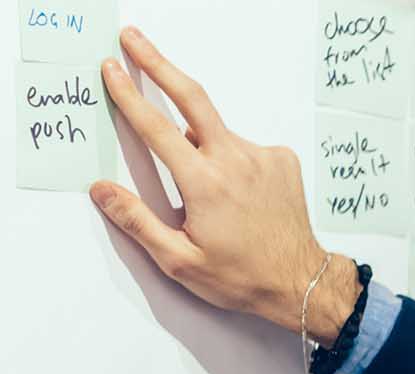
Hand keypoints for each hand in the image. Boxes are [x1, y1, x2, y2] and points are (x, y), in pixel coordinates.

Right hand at [89, 29, 355, 339]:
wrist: (302, 283)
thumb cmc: (242, 276)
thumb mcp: (180, 260)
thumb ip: (136, 221)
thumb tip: (101, 189)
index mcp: (206, 183)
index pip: (156, 127)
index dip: (129, 94)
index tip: (111, 68)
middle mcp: (236, 160)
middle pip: (191, 98)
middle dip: (158, 63)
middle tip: (133, 38)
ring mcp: (263, 157)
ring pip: (217, 133)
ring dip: (201, 145)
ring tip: (214, 198)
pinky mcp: (282, 160)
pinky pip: (243, 147)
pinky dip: (230, 159)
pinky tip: (240, 195)